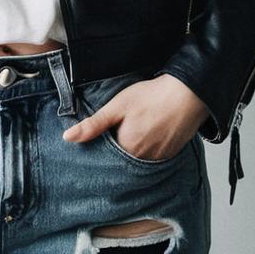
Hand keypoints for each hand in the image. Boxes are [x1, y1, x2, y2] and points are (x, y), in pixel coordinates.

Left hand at [61, 73, 209, 160]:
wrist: (186, 94)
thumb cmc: (150, 96)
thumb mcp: (117, 106)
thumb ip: (93, 124)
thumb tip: (67, 138)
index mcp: (125, 148)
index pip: (105, 155)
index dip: (100, 145)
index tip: (100, 134)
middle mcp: (141, 160)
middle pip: (121, 160)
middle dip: (115, 149)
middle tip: (119, 127)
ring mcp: (158, 160)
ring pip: (136, 159)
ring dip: (131, 150)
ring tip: (133, 130)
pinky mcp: (170, 156)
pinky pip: (152, 158)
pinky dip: (146, 149)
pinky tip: (147, 133)